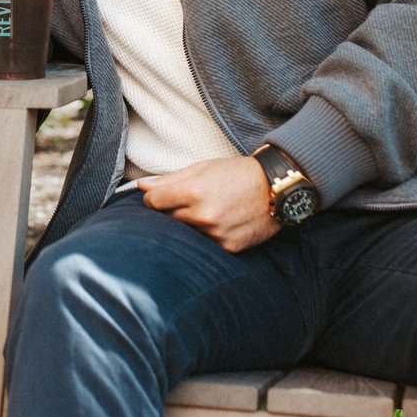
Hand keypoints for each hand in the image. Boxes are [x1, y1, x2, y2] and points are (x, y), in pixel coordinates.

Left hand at [136, 155, 278, 252]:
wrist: (276, 187)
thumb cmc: (236, 173)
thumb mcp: (202, 168)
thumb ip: (169, 179)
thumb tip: (140, 186)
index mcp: (193, 191)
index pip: (153, 202)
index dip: (154, 199)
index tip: (162, 198)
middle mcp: (203, 215)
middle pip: (167, 221)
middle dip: (172, 213)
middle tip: (188, 204)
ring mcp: (216, 234)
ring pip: (186, 235)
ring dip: (189, 227)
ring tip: (207, 213)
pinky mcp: (229, 247)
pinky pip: (206, 245)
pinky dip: (208, 237)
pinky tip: (220, 224)